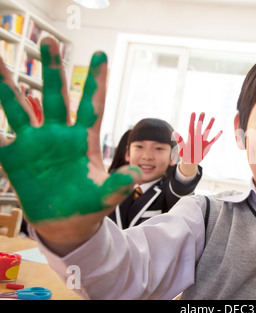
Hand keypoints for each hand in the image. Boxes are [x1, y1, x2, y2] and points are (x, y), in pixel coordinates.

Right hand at [0, 38, 140, 253]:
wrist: (65, 222)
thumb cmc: (89, 204)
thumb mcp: (106, 195)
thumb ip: (118, 184)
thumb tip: (136, 175)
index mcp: (83, 140)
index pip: (91, 105)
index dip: (96, 81)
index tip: (101, 55)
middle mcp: (58, 135)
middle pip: (55, 96)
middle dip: (52, 70)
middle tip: (49, 41)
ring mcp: (34, 143)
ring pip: (20, 107)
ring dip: (7, 86)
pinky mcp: (14, 157)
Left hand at [173, 112, 221, 164]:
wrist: (190, 162)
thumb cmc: (184, 155)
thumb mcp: (181, 149)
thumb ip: (180, 140)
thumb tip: (174, 132)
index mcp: (190, 137)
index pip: (191, 126)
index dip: (192, 120)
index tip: (193, 113)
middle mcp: (197, 137)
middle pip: (199, 127)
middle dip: (201, 120)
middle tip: (203, 113)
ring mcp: (203, 141)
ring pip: (207, 131)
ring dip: (210, 125)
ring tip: (213, 118)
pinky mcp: (207, 146)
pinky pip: (213, 140)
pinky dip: (217, 136)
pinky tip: (221, 131)